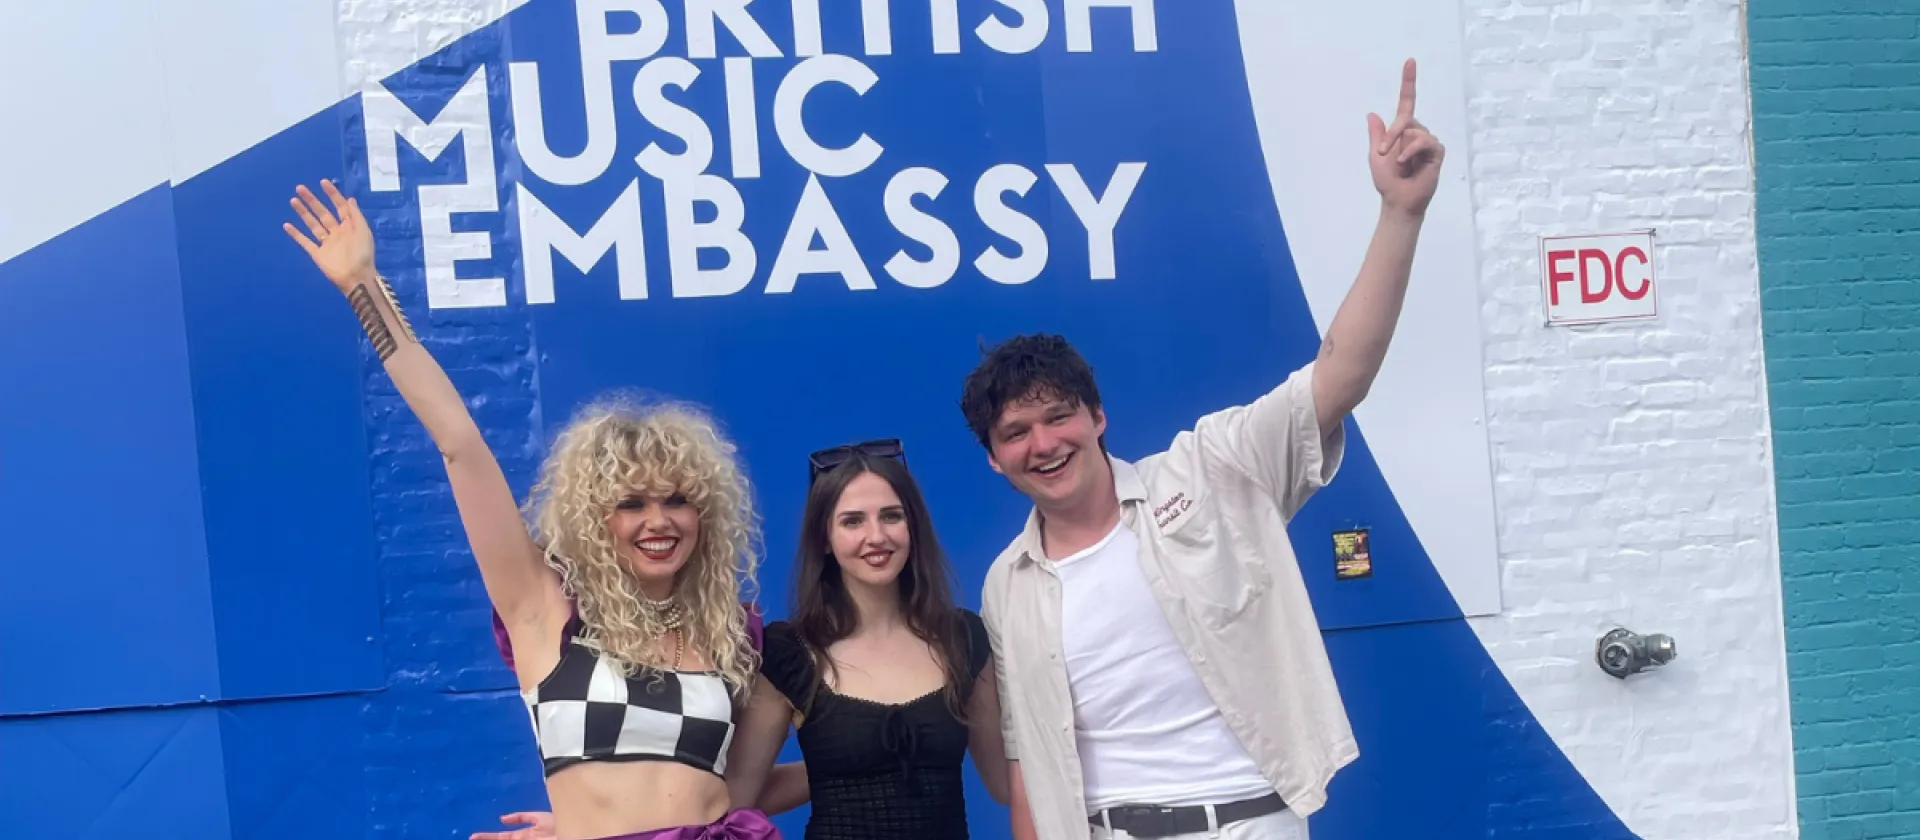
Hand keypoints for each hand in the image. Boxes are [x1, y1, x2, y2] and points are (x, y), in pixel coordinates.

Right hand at [283, 180, 376, 292]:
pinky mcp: (317, 254)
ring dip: (303, 212)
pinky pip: (305, 242)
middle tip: (300, 187)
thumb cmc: (362, 253)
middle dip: (312, 200)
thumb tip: (350, 198)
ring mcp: (326, 243)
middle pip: (322, 213)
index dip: (332, 194)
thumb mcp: (363, 230)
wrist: (356, 276)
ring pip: (312, 224)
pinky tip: (287, 225)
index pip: (339, 206)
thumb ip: (355, 215)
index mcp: (349, 226)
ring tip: (293, 200)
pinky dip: (296, 234)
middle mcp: (336, 232)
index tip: (323, 182)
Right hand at [470, 811, 554, 839]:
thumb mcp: (539, 818)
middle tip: (469, 839)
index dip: (488, 836)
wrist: (574, 832)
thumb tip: (502, 819)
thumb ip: (521, 817)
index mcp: (525, 834)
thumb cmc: (559, 824)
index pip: (502, 837)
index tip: (474, 836)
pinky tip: (494, 839)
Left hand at [1366, 59, 1445, 216]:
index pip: (1407, 102)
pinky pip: (1424, 141)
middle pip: (1406, 119)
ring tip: (1399, 164)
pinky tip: (1406, 164)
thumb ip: (1377, 135)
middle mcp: (1417, 132)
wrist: (1398, 200)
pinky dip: (1411, 151)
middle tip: (1385, 152)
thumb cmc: (1387, 180)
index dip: (1408, 82)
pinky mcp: (1437, 151)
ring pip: (1414, 131)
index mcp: (1402, 131)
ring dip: (1401, 147)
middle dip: (1392, 135)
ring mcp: (1428, 141)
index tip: (1410, 61)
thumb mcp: (1376, 155)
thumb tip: (1372, 114)